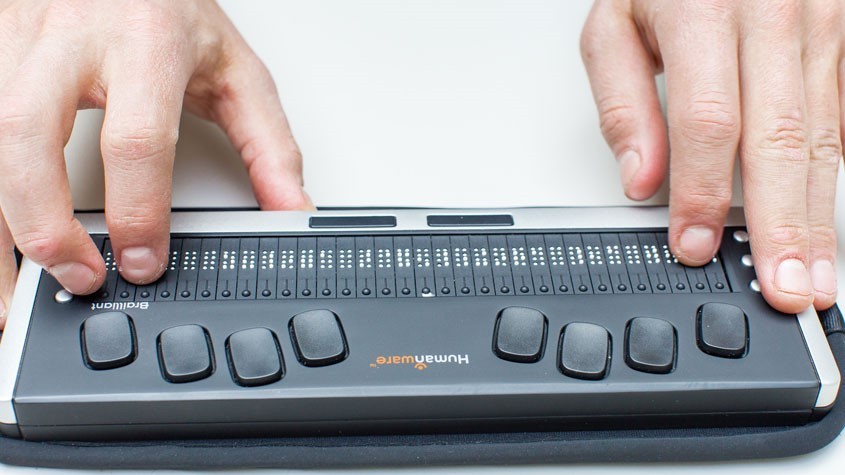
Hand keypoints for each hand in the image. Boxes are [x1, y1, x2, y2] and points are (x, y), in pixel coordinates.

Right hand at [0, 0, 312, 326]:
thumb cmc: (175, 8)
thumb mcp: (235, 70)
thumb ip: (269, 145)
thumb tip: (292, 212)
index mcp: (146, 42)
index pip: (136, 139)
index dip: (138, 212)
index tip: (143, 261)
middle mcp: (72, 36)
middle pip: (29, 135)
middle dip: (44, 224)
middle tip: (78, 276)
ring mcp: (18, 40)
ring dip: (2, 222)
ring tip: (22, 283)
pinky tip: (3, 236)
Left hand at [581, 0, 841, 313]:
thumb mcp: (614, 26)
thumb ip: (623, 103)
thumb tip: (640, 181)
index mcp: (702, 9)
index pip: (706, 121)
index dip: (703, 191)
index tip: (696, 245)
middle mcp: (773, 11)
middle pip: (780, 137)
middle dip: (783, 224)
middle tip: (784, 288)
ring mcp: (824, 17)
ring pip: (825, 131)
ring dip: (819, 211)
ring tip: (816, 270)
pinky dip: (840, 165)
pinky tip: (831, 215)